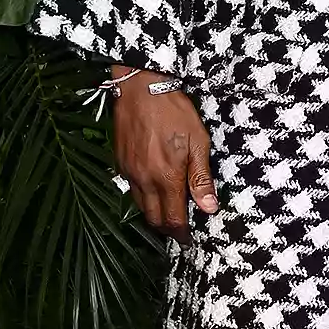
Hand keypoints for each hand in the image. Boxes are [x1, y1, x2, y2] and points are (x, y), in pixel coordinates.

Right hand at [110, 66, 218, 243]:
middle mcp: (144, 180)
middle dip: (166, 227)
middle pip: (153, 218)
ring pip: (140, 205)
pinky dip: (142, 194)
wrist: (141, 89)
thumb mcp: (198, 142)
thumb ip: (201, 178)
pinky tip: (152, 186)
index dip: (181, 234)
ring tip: (167, 209)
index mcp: (166, 178)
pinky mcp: (119, 162)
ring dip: (153, 212)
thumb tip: (208, 207)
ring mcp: (129, 172)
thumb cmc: (174, 112)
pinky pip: (131, 187)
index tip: (188, 240)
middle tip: (179, 227)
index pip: (172, 219)